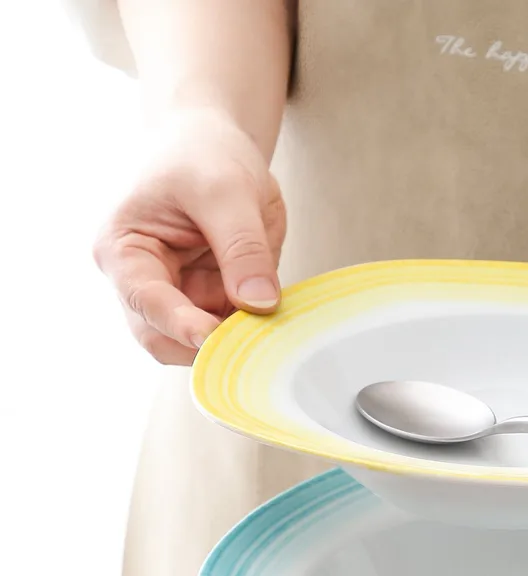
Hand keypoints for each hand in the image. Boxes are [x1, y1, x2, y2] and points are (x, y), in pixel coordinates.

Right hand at [93, 108, 286, 365]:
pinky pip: (228, 335)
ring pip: (197, 346)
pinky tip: (274, 322)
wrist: (216, 147)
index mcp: (123, 250)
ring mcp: (177, 297)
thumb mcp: (228, 191)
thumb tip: (259, 303)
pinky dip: (250, 336)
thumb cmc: (205, 157)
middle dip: (205, 345)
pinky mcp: (209, 304)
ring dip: (231, 344)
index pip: (145, 301)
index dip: (180, 325)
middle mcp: (141, 283)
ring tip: (269, 326)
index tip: (215, 338)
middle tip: (254, 339)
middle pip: (163, 340)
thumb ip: (242, 248)